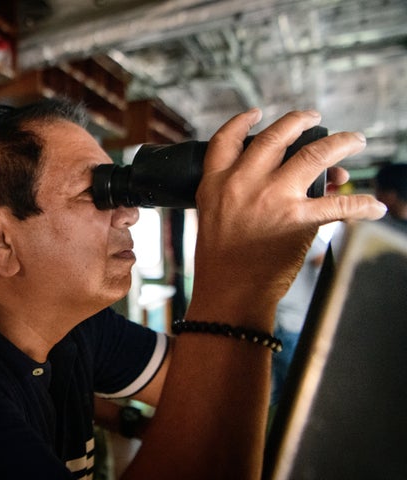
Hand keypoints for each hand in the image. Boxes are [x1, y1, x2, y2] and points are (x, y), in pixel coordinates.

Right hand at [189, 109, 385, 328]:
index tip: (255, 114)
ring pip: (313, 155)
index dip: (241, 122)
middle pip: (275, 138)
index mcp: (216, 184)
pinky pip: (338, 204)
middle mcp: (242, 183)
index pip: (226, 140)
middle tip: (314, 117)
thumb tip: (285, 182)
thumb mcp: (213, 218)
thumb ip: (235, 195)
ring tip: (354, 140)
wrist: (228, 292)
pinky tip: (374, 205)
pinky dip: (361, 204)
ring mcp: (272, 198)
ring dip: (340, 143)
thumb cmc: (220, 262)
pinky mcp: (297, 219)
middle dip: (299, 121)